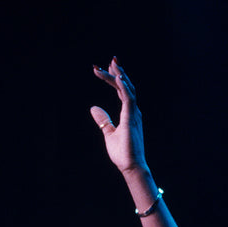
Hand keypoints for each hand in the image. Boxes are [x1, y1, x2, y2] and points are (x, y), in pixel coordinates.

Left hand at [91, 57, 146, 173]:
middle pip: (126, 87)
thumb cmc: (123, 153)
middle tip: (110, 60)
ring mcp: (134, 114)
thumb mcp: (109, 133)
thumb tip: (93, 108)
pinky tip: (118, 77)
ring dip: (119, 76)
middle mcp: (134, 111)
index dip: (114, 79)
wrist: (131, 166)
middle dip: (118, 72)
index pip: (122, 92)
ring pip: (127, 89)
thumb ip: (103, 120)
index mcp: (129, 114)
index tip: (103, 69)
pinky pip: (129, 98)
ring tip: (112, 63)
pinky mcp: (132, 119)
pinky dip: (124, 87)